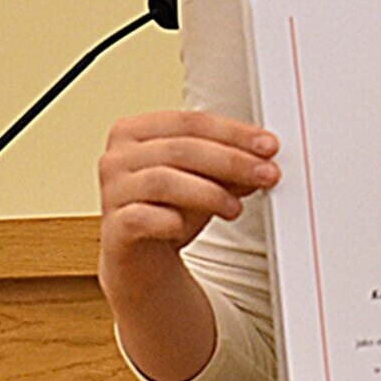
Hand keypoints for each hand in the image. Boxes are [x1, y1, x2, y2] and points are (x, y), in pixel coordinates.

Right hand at [97, 110, 278, 380]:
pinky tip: (185, 226)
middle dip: (231, 161)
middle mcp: (117, 157)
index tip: (269, 145)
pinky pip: (141, 218)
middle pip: (181, 149)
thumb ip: (231, 164)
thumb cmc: (172, 207)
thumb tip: (264, 157)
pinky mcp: (112, 227)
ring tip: (236, 208)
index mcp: (136, 131)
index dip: (234, 132)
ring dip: (209, 193)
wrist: (146, 259)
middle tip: (267, 174)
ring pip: (163, 181)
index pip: (191, 121)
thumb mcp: (208, 179)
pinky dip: (169, 221)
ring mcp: (111, 192)